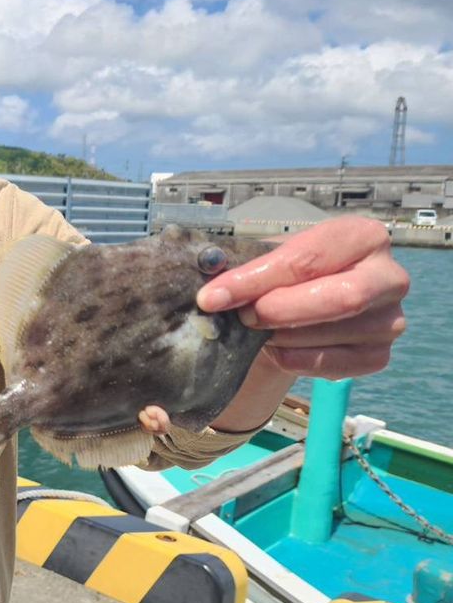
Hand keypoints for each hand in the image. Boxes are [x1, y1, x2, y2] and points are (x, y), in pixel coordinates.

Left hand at [196, 217, 407, 379]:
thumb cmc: (283, 276)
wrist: (298, 309)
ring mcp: (390, 319)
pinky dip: (295, 360)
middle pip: (340, 298)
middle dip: (280, 310)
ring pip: (331, 334)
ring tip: (255, 331)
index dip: (256, 279)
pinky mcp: (379, 355)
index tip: (211, 297)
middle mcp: (388, 276)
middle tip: (241, 318)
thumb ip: (243, 266)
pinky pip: (334, 366)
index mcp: (361, 236)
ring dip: (281, 336)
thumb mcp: (266, 259)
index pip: (308, 258)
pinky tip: (274, 351)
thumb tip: (210, 290)